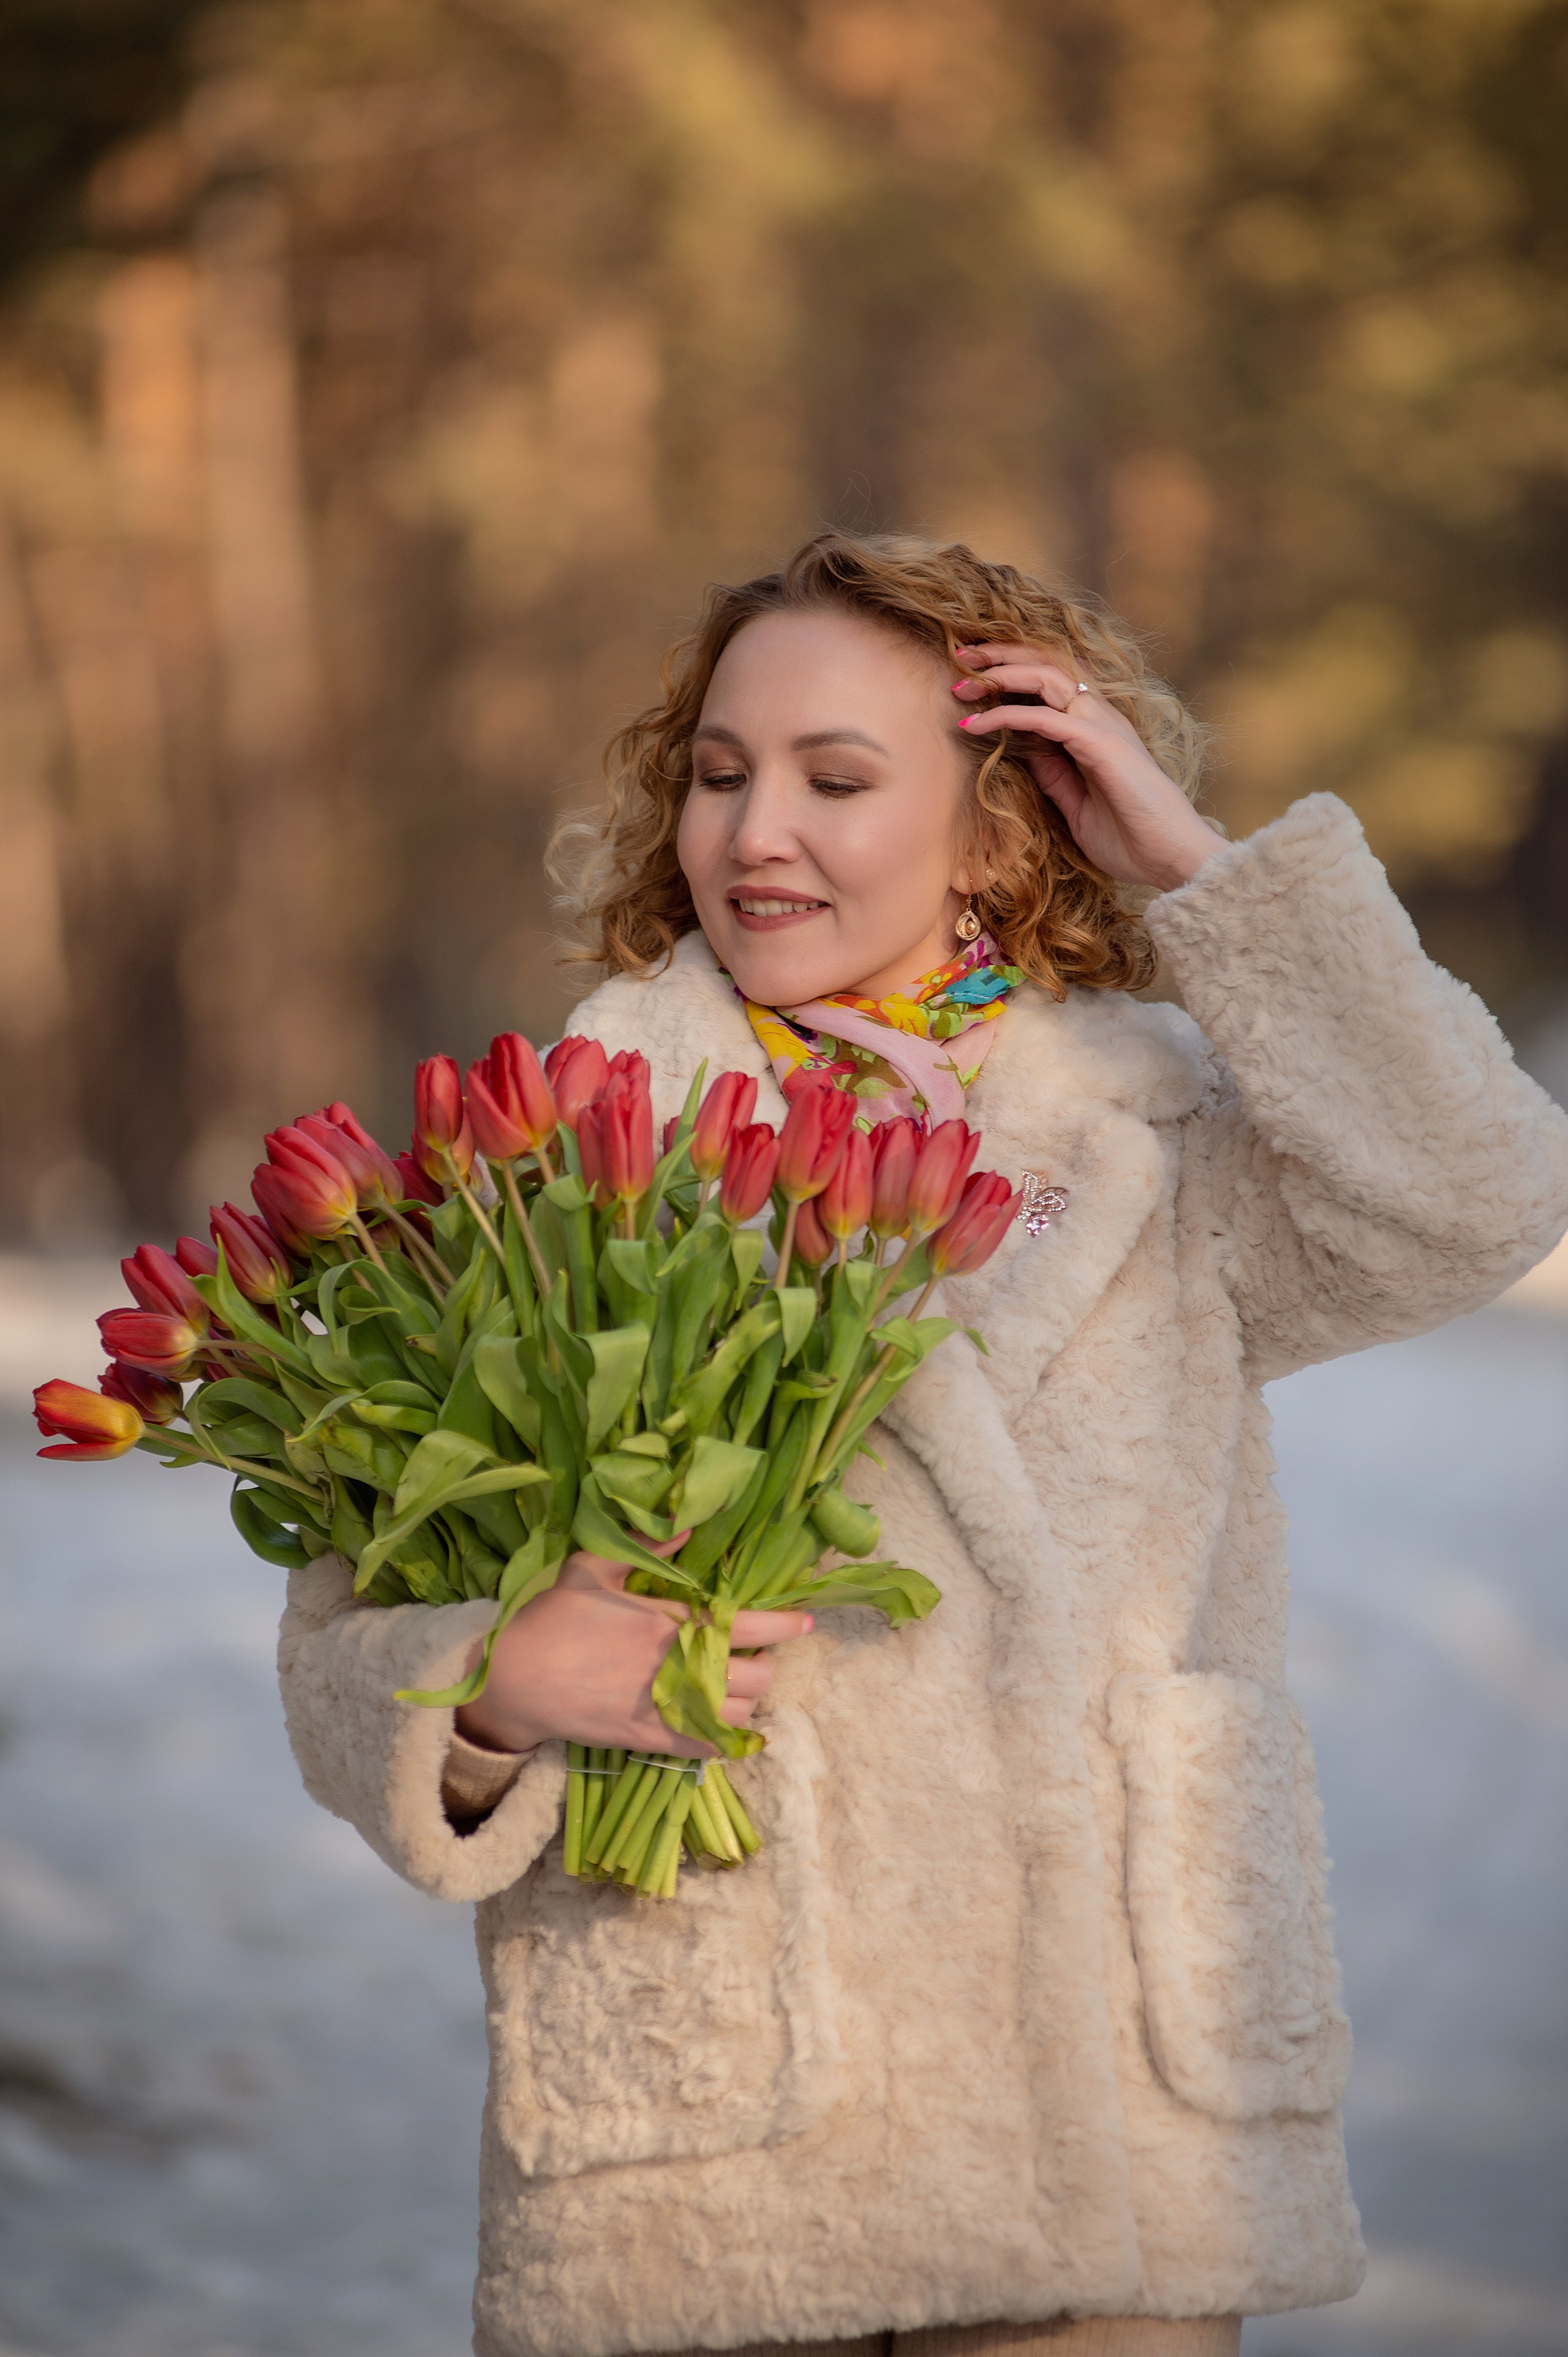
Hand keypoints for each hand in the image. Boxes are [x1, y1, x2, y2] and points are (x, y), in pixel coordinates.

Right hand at [452, 1536, 813, 1758]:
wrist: (516, 1678)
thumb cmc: (554, 1616)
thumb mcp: (593, 1566)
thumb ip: (644, 1544)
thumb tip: (686, 1522)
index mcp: (671, 1621)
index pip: (751, 1626)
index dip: (786, 1626)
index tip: (805, 1622)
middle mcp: (679, 1667)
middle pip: (756, 1677)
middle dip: (765, 1665)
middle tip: (755, 1654)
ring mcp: (667, 1708)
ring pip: (738, 1715)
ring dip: (746, 1700)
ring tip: (737, 1685)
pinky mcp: (650, 1739)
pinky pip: (709, 1748)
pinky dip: (725, 1739)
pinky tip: (723, 1724)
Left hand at [952, 643, 1219, 893]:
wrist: (1172, 858)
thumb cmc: (1132, 839)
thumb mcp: (1077, 804)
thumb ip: (1055, 775)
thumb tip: (1026, 752)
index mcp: (1096, 728)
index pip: (1050, 682)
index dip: (1011, 672)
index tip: (973, 677)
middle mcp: (1100, 717)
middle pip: (1046, 665)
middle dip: (1000, 656)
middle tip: (960, 656)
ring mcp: (1102, 727)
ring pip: (1046, 677)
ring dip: (1000, 674)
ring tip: (961, 681)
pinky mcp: (1100, 744)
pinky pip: (1044, 718)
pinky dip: (1006, 716)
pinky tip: (975, 723)